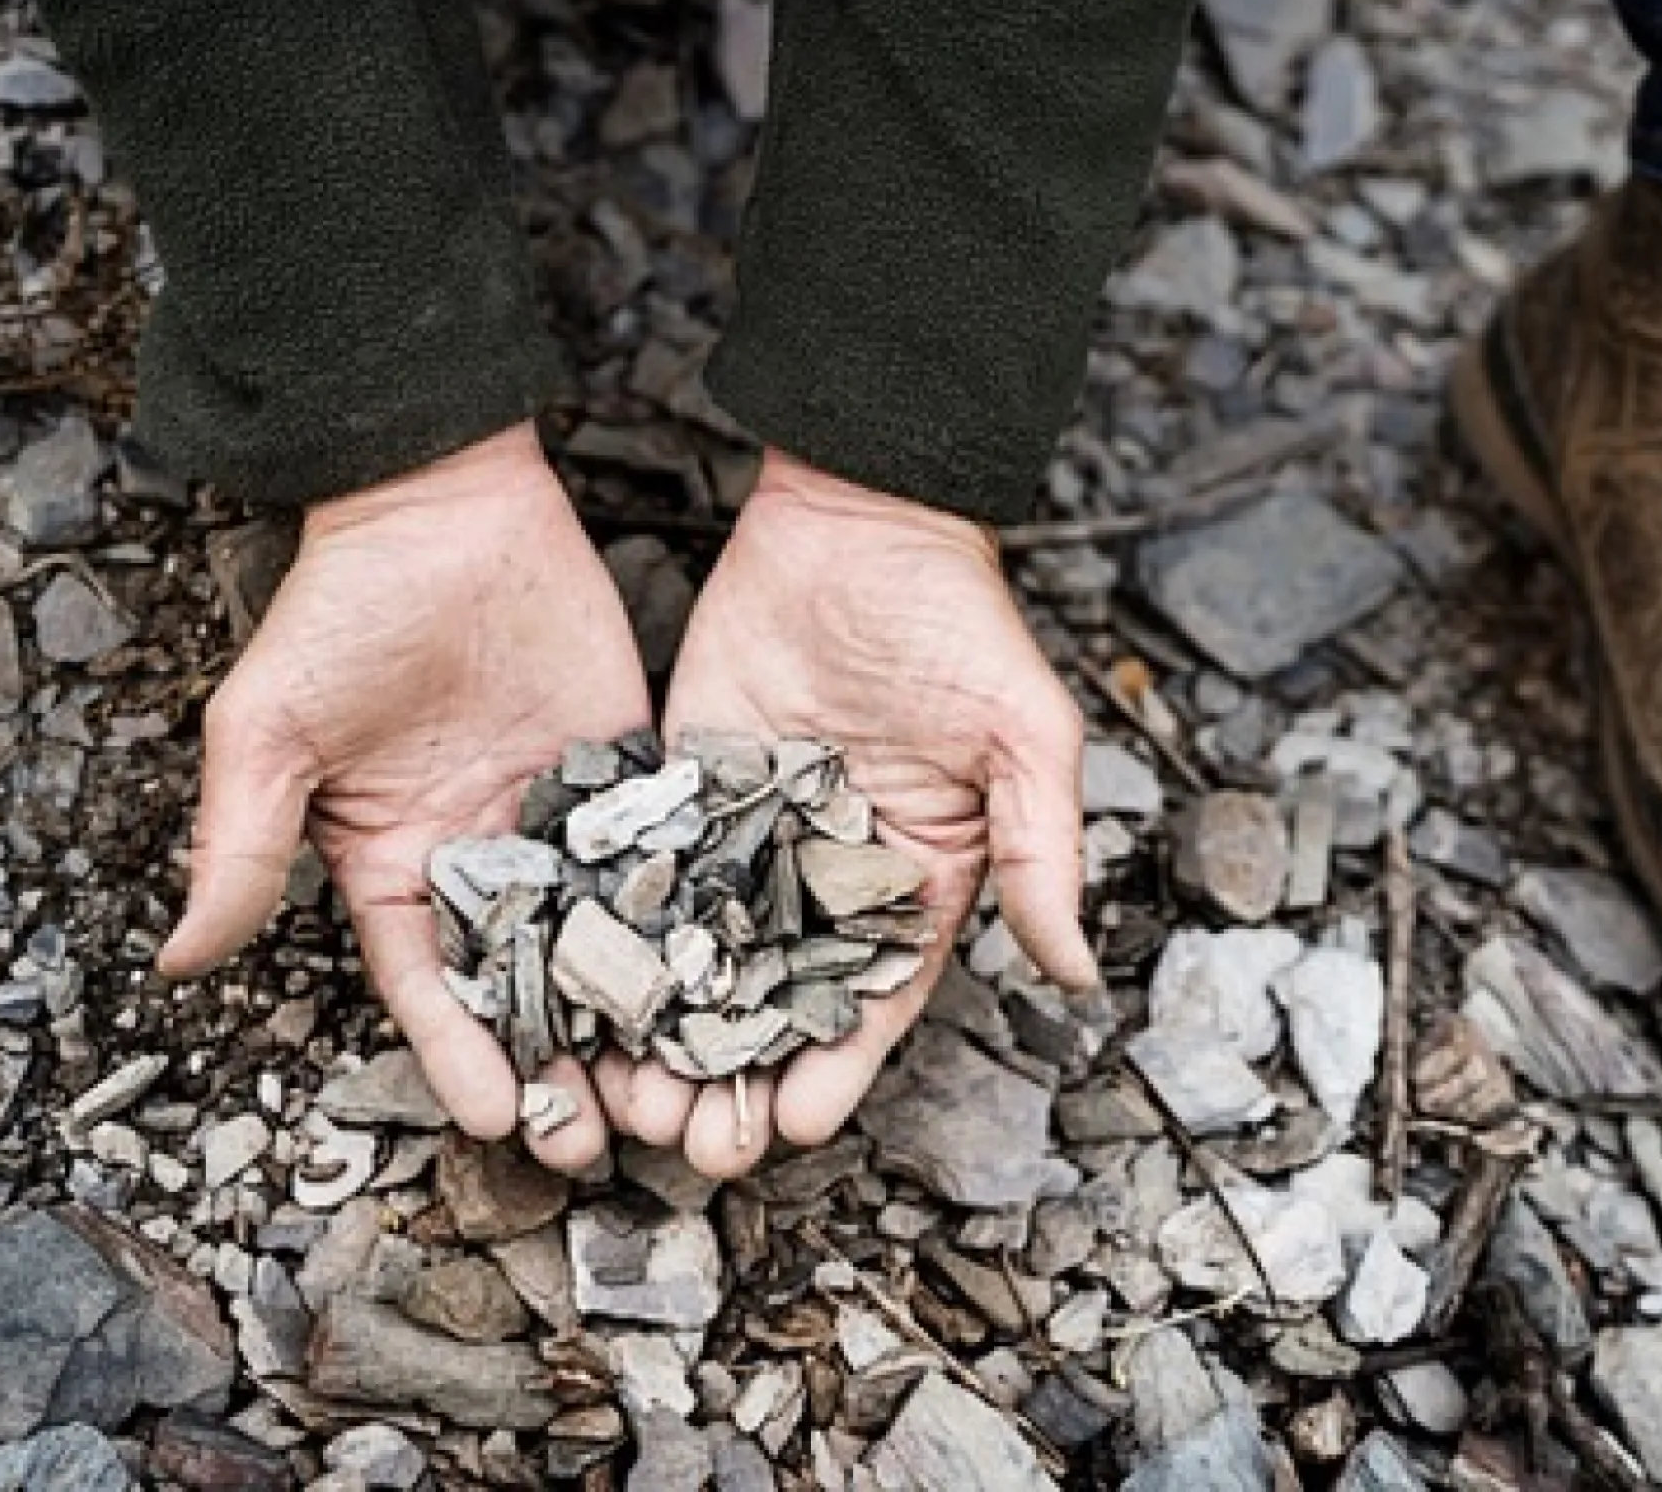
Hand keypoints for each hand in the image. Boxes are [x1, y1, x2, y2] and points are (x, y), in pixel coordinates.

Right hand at [162, 424, 648, 1171]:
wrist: (444, 503)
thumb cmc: (343, 609)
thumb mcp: (270, 731)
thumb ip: (243, 847)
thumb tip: (179, 961)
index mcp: (394, 867)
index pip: (426, 985)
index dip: (459, 1054)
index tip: (495, 1120)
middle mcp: (481, 860)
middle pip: (524, 987)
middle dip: (557, 1068)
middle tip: (598, 1143)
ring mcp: (561, 821)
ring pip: (603, 943)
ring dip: (631, 1019)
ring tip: (670, 1092)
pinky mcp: (628, 774)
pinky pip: (661, 862)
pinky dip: (688, 926)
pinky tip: (724, 984)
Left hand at [605, 451, 1095, 1177]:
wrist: (854, 518)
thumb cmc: (955, 620)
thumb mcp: (1022, 737)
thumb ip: (1040, 853)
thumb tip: (1079, 975)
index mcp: (916, 881)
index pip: (874, 1001)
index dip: (837, 1070)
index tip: (794, 1127)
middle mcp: (828, 877)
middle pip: (779, 1005)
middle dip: (738, 1079)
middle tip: (694, 1143)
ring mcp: (749, 841)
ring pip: (702, 963)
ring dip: (669, 1037)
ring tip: (629, 1097)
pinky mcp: (682, 796)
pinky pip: (646, 883)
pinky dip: (616, 946)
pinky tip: (581, 1002)